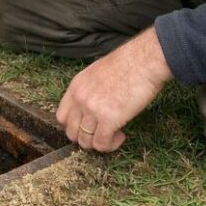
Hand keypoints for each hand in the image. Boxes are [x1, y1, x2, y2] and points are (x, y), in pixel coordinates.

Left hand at [55, 28, 171, 151]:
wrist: (144, 61)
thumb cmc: (128, 64)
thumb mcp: (98, 73)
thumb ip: (89, 90)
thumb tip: (93, 106)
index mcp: (76, 86)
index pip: (61, 117)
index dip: (74, 126)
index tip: (88, 126)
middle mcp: (80, 99)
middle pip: (71, 133)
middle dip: (86, 137)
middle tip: (102, 133)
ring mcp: (92, 110)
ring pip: (85, 142)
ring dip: (100, 143)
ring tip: (114, 134)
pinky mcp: (108, 120)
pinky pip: (101, 144)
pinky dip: (111, 145)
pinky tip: (121, 134)